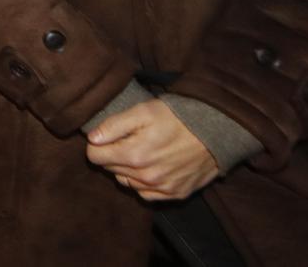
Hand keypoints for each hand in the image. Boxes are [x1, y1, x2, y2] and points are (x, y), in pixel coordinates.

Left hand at [86, 99, 219, 200]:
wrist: (216, 132)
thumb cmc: (177, 118)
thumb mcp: (142, 112)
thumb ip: (113, 126)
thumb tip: (92, 139)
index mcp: (135, 155)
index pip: (94, 157)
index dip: (97, 144)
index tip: (106, 136)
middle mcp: (147, 177)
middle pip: (110, 169)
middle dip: (112, 155)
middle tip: (127, 140)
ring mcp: (162, 188)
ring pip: (127, 182)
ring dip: (127, 169)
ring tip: (141, 152)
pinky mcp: (176, 194)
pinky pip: (146, 194)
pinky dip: (143, 183)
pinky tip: (152, 166)